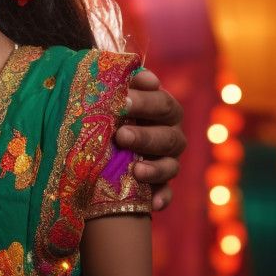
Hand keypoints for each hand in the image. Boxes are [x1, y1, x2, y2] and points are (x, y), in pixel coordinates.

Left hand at [115, 69, 185, 210]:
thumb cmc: (110, 112)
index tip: (124, 98)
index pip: (162, 101)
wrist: (105, 144)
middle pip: (168, 135)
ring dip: (155, 168)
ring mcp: (168, 161)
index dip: (146, 99)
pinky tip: (152, 203)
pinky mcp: (161, 186)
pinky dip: (161, 198)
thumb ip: (118, 83)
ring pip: (171, 165)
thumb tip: (125, 72)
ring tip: (136, 170)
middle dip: (145, 135)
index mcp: (162, 109)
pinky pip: (166, 194)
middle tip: (121, 135)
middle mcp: (170, 134)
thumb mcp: (113, 96)